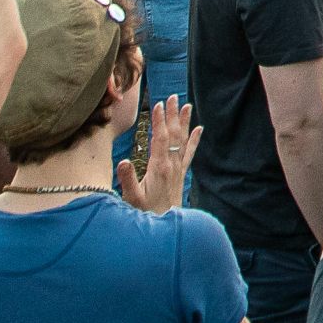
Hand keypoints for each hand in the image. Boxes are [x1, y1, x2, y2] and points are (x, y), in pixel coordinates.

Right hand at [113, 97, 197, 212]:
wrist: (166, 226)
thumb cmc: (146, 212)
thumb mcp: (132, 198)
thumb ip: (127, 179)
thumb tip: (122, 161)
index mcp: (159, 167)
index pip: (160, 139)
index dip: (159, 121)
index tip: (159, 105)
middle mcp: (171, 165)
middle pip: (174, 134)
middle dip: (173, 115)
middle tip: (173, 96)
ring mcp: (178, 168)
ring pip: (183, 140)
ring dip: (184, 122)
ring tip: (187, 105)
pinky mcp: (180, 173)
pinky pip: (189, 152)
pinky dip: (194, 140)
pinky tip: (199, 129)